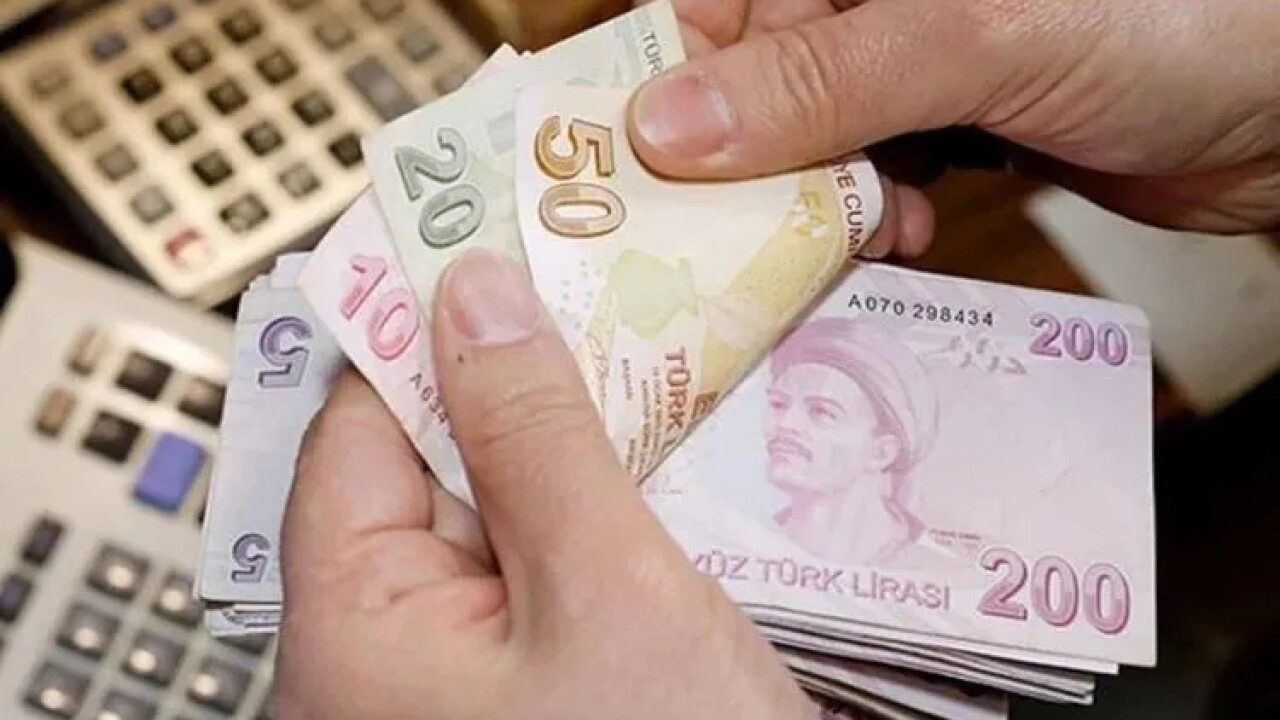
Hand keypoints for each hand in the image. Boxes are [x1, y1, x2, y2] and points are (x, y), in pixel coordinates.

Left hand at [273, 248, 816, 719]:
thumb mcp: (606, 593)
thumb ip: (533, 436)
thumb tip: (475, 295)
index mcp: (354, 627)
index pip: (356, 425)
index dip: (421, 322)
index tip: (492, 238)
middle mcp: (387, 652)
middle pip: (432, 462)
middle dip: (522, 379)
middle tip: (608, 293)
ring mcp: (464, 673)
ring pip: (504, 510)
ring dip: (580, 445)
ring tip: (659, 367)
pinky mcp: (535, 683)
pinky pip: (549, 566)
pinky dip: (606, 510)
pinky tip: (671, 465)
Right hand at [627, 0, 1279, 247]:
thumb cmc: (1169, 18)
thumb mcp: (976, 36)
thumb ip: (822, 81)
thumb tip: (666, 129)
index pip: (712, 11)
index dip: (663, 90)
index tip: (635, 180)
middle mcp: (866, 5)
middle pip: (747, 93)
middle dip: (743, 172)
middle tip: (738, 237)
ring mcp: (906, 67)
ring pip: (801, 151)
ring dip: (812, 209)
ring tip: (858, 231)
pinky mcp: (943, 129)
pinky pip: (862, 184)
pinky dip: (868, 222)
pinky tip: (900, 233)